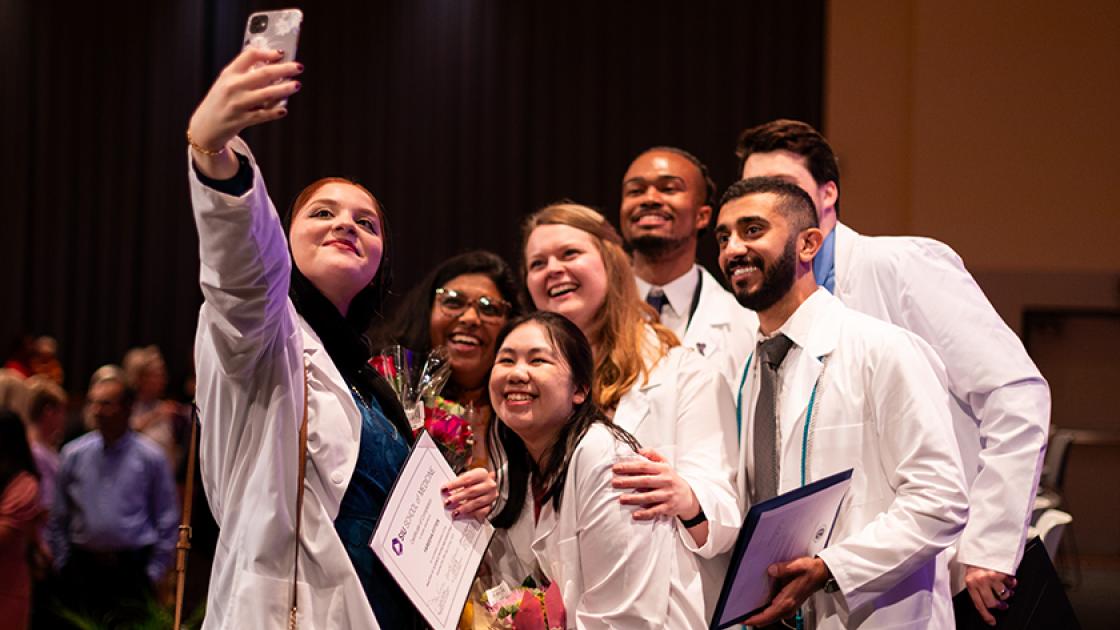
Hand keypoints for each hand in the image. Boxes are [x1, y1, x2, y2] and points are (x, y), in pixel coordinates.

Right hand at [186, 47, 302, 175]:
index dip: (268, 53)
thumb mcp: (226, 82)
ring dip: (284, 89)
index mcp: (229, 73)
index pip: (249, 55)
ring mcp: (237, 104)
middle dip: (284, 69)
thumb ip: (244, 72)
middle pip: (263, 73)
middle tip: (298, 67)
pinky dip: (274, 112)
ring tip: (296, 85)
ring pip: (266, 94)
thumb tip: (271, 64)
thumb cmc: (220, 101)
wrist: (205, 125)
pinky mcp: (241, 120)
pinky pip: (262, 115)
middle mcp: (233, 86)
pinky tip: (284, 109)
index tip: (281, 53)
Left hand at [442, 468, 496, 520]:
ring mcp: (491, 496)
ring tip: (454, 512)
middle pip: (472, 491)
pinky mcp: (491, 506)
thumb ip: (458, 484)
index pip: (467, 478)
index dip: (455, 484)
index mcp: (482, 474)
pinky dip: (471, 514)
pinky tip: (463, 515)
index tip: (444, 489)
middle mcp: (488, 484)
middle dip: (458, 497)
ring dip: (463, 508)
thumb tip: (446, 491)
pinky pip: (481, 512)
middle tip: (447, 502)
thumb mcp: (467, 478)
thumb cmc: (474, 483)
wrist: (487, 488)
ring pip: (476, 502)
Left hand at [612, 448, 698, 520]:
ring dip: (634, 498)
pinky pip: (655, 511)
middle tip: (614, 483)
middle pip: (644, 481)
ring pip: (649, 497)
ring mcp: (668, 495)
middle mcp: (666, 481)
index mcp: (663, 469)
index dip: (629, 467)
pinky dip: (645, 513)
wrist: (687, 496)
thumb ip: (652, 455)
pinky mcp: (668, 507)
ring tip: (621, 499)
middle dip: (628, 482)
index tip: (616, 468)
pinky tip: (635, 515)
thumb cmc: (670, 478)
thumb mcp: (665, 463)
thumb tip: (638, 450)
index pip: (644, 466)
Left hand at [742, 556, 830, 626]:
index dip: (755, 619)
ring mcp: (788, 607)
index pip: (768, 615)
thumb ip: (784, 568)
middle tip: (740, 614)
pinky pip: (773, 612)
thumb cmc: (811, 571)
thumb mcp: (798, 565)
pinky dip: (765, 612)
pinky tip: (757, 605)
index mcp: (787, 600)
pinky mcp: (788, 604)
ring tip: (746, 609)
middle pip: (767, 619)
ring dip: (759, 615)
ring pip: (770, 617)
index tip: (745, 619)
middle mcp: (787, 606)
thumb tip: (772, 570)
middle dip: (754, 618)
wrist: (821, 573)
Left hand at [964, 565, 1015, 625]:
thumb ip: (976, 587)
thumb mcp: (971, 574)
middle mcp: (980, 581)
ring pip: (1003, 595)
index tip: (992, 621)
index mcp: (970, 583)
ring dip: (1006, 594)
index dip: (986, 615)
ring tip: (1006, 591)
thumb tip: (986, 603)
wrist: (981, 544)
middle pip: (992, 602)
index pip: (978, 604)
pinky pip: (1010, 584)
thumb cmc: (975, 560)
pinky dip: (1012, 585)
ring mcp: (992, 577)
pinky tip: (1010, 581)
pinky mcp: (1002, 572)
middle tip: (1002, 606)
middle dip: (999, 606)